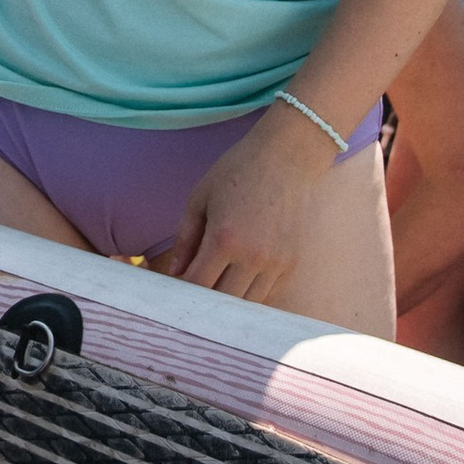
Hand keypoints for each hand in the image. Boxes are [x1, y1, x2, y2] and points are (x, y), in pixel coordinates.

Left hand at [159, 103, 340, 302]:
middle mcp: (253, 257)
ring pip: (245, 305)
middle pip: (221, 302)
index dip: (180, 292)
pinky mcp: (291, 265)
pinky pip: (266, 295)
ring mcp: (275, 264)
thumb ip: (185, 238)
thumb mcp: (199, 198)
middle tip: (190, 290)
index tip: (172, 288)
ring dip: (226, 301)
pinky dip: (248, 295)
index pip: (197, 284)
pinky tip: (236, 280)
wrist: (286, 157)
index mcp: (224, 239)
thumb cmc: (237, 171)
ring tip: (213, 285)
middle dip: (201, 301)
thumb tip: (175, 272)